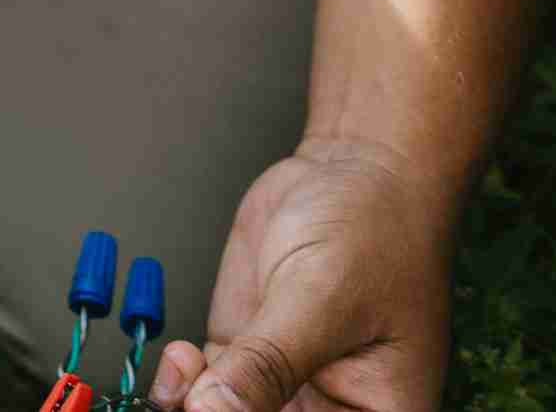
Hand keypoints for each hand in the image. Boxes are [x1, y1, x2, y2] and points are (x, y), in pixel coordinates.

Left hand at [149, 140, 458, 411]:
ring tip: (183, 371)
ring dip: (191, 406)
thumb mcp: (323, 298)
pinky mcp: (246, 355)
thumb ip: (269, 361)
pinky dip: (181, 384)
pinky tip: (178, 361)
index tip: (220, 411)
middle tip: (194, 399)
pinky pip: (204, 391)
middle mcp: (329, 407)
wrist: (356, 168)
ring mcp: (281, 384)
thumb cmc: (376, 227)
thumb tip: (212, 411)